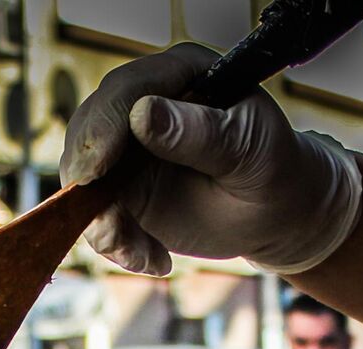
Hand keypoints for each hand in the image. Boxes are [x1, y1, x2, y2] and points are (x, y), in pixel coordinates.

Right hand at [61, 43, 361, 276]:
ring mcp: (127, 148)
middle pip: (89, 132)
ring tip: (143, 255)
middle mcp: (143, 104)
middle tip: (108, 227)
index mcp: (180, 76)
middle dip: (88, 182)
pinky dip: (117, 244)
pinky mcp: (121, 189)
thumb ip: (201, 133)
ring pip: (85, 179)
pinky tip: (154, 260)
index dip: (104, 127)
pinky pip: (97, 215)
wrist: (277, 214)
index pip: (126, 90)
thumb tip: (143, 114)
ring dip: (105, 224)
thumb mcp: (249, 151)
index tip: (96, 167)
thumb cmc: (275, 170)